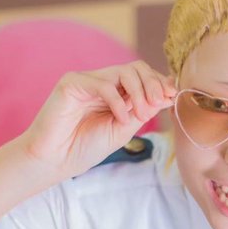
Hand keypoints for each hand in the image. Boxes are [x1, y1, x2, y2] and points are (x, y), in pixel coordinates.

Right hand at [21, 61, 177, 178]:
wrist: (55, 160)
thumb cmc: (85, 147)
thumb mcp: (123, 129)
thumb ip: (142, 111)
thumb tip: (167, 95)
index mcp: (115, 93)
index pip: (142, 76)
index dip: (160, 83)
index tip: (172, 96)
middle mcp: (102, 83)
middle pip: (136, 68)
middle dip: (153, 84)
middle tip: (159, 103)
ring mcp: (86, 81)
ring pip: (123, 71)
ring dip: (139, 92)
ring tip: (140, 114)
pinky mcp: (71, 83)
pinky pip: (103, 84)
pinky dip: (117, 102)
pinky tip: (120, 119)